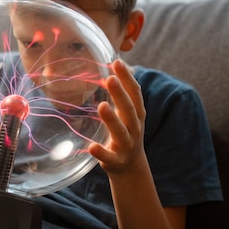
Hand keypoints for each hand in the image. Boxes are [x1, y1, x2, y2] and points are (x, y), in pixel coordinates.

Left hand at [88, 59, 145, 174]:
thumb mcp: (128, 112)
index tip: (117, 61)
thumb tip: (114, 63)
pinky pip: (108, 156)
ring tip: (102, 106)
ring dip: (112, 119)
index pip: (135, 93)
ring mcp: (126, 145)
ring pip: (120, 131)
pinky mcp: (116, 161)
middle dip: (120, 94)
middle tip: (109, 78)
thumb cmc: (126, 131)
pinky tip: (91, 147)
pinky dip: (101, 152)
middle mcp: (135, 128)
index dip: (127, 78)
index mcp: (137, 113)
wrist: (131, 167)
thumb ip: (122, 92)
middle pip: (129, 109)